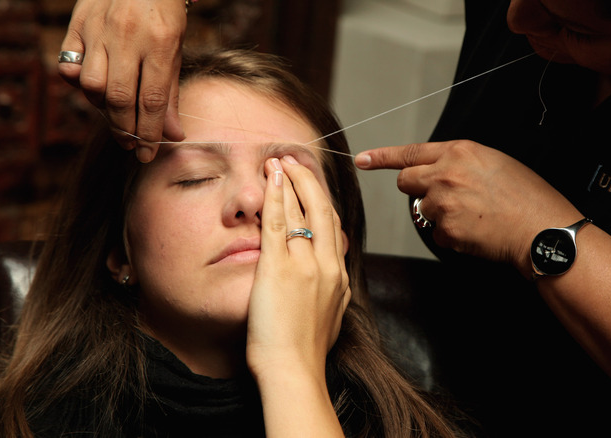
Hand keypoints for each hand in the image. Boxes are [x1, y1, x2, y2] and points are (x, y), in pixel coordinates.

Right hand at [59, 0, 186, 161]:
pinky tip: (92, 90)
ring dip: (102, 108)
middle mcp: (127, 37)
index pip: (152, 100)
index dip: (149, 133)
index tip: (148, 154)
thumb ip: (170, 93)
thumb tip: (172, 135)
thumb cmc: (163, 16)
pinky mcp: (78, 24)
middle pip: (119, 97)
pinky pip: (69, 63)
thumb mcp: (176, 50)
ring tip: (116, 114)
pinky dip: (77, 83)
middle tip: (132, 144)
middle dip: (125, 128)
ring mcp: (99, 30)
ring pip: (91, 84)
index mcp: (160, 43)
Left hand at [246, 157, 350, 380]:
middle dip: (309, 181)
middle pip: (323, 211)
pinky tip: (270, 177)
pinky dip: (275, 195)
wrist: (295, 371)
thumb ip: (332, 293)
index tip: (311, 188)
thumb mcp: (331, 318)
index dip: (322, 202)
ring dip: (290, 180)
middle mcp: (329, 265)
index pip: (334, 229)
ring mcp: (305, 265)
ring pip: (301, 210)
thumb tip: (331, 281)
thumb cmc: (305, 353)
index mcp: (340, 277)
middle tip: (296, 162)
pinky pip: (278, 221)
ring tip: (279, 161)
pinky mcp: (279, 268)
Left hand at [356, 140, 581, 273]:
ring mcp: (443, 203)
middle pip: (406, 182)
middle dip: (416, 189)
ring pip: (422, 210)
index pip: (411, 152)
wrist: (542, 229)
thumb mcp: (495, 163)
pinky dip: (452, 236)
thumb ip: (461, 163)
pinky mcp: (445, 230)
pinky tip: (476, 232)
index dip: (382, 157)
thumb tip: (442, 172)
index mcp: (459, 151)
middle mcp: (445, 174)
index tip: (363, 159)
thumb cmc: (527, 197)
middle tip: (440, 197)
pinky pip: (437, 233)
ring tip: (473, 217)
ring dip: (439, 214)